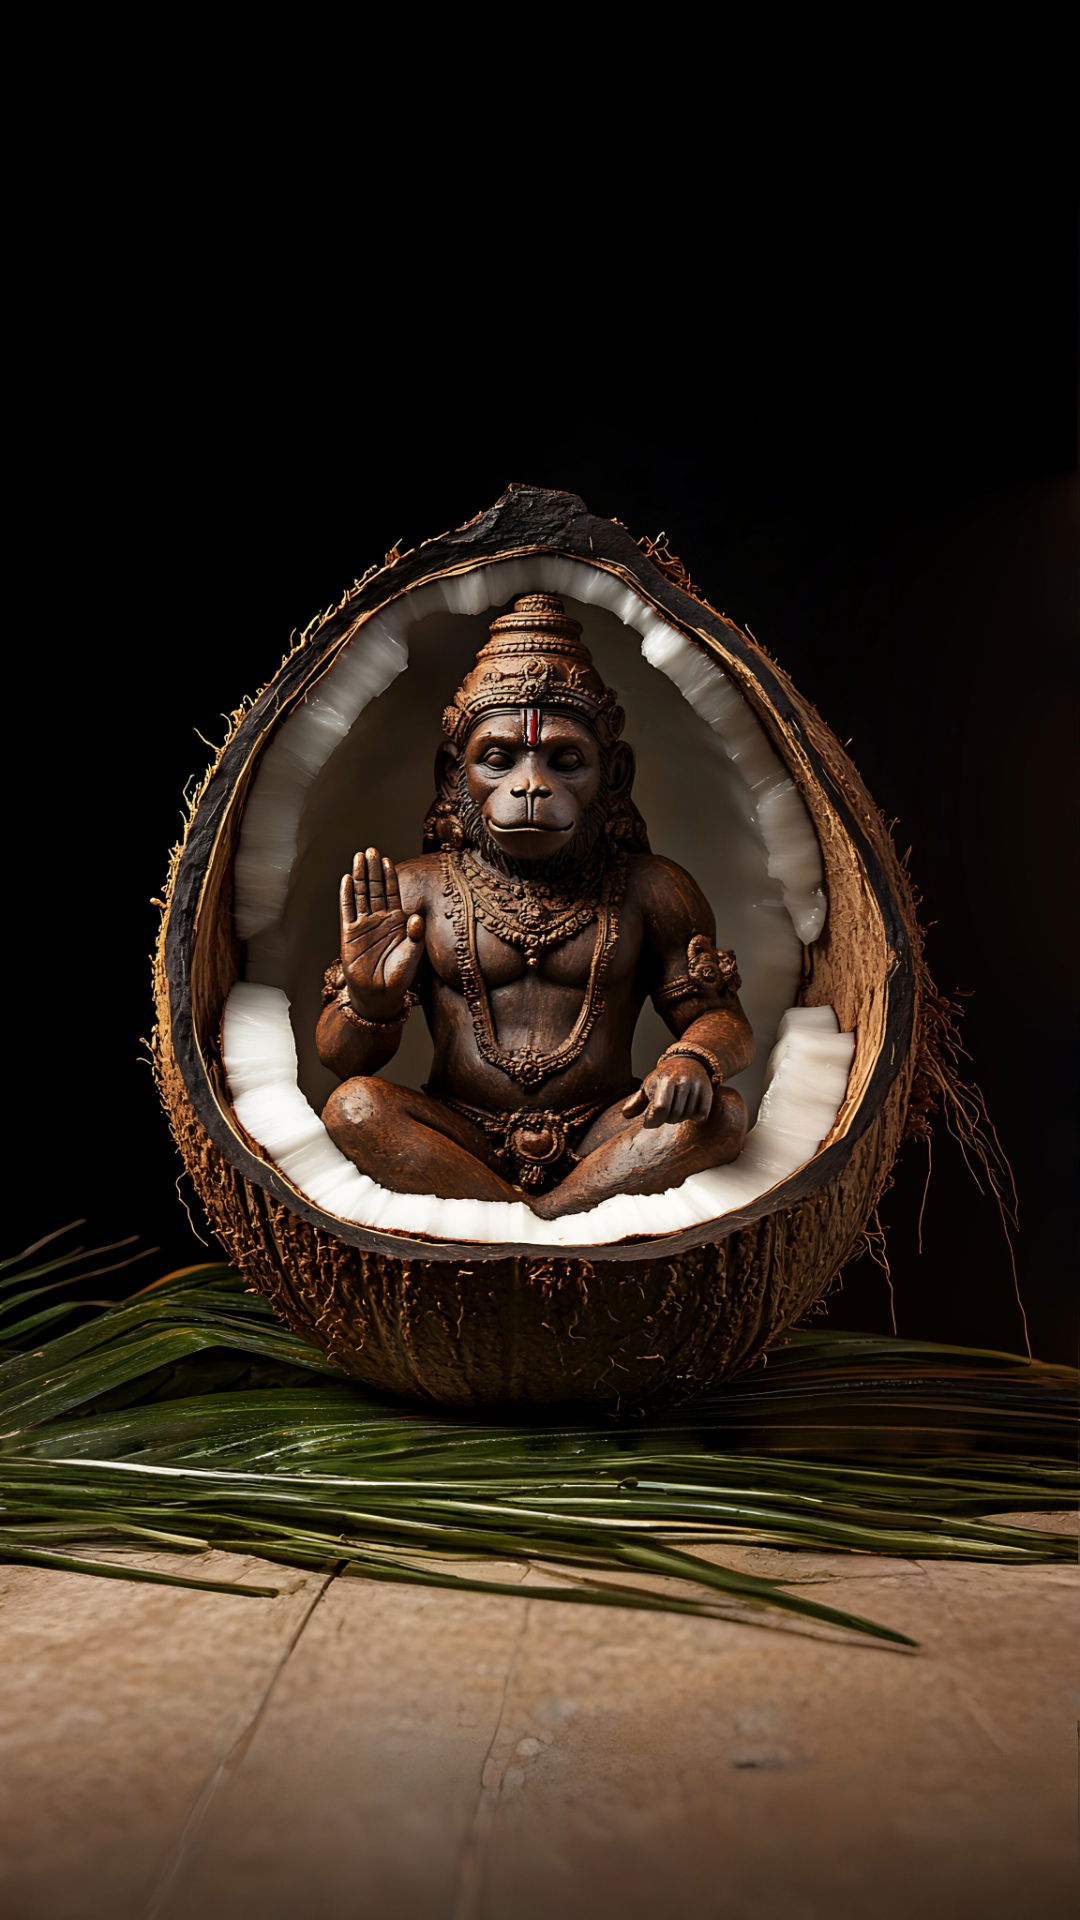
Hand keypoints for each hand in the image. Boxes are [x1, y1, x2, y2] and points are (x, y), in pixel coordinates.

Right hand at [339, 848, 424, 1014]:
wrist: (379, 994)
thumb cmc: (398, 976)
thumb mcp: (412, 955)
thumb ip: (415, 936)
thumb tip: (417, 917)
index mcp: (396, 921)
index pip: (392, 893)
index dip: (389, 876)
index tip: (387, 860)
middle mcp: (379, 919)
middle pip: (375, 888)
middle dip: (373, 869)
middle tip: (370, 850)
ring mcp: (363, 925)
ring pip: (361, 895)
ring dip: (360, 876)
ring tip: (359, 858)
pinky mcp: (349, 933)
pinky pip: (347, 910)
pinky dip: (347, 895)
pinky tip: (347, 880)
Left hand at [622, 1056, 713, 1127]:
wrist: (689, 1061)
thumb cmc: (665, 1077)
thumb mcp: (649, 1085)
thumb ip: (637, 1102)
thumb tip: (626, 1115)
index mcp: (664, 1080)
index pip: (660, 1108)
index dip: (653, 1121)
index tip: (648, 1123)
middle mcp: (681, 1081)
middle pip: (673, 1116)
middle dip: (665, 1119)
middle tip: (664, 1113)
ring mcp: (696, 1086)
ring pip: (686, 1116)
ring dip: (680, 1118)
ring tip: (676, 1107)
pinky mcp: (708, 1092)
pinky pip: (701, 1115)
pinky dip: (694, 1117)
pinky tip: (689, 1108)